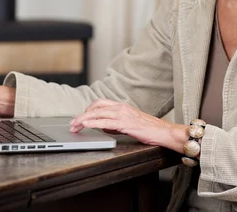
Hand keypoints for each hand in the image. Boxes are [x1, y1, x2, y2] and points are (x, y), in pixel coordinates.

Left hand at [69, 99, 184, 152]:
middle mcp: (121, 107)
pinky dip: (93, 123)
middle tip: (72, 124)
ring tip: (74, 126)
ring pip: (97, 114)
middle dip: (81, 116)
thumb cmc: (149, 129)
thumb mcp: (129, 123)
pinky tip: (86, 125)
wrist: (164, 131)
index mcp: (121, 106)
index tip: (79, 118)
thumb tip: (103, 126)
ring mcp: (123, 114)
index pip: (99, 103)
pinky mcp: (125, 123)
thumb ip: (115, 123)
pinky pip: (105, 122)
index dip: (87, 110)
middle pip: (95, 107)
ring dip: (83, 120)